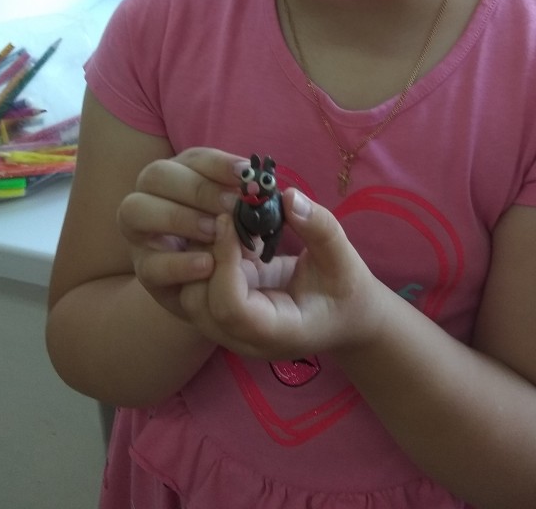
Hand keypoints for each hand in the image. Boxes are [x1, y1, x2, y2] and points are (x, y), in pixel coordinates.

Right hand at [117, 147, 242, 318]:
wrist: (213, 285)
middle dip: (198, 189)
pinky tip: (207, 264)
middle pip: (157, 175)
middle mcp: (152, 195)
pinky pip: (149, 264)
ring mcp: (140, 232)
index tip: (247, 176)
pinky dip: (178, 263)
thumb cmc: (231, 238)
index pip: (194, 158)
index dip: (220, 164)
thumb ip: (253, 201)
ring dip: (178, 217)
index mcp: (180, 174)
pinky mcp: (144, 269)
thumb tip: (280, 192)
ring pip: (135, 210)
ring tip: (214, 232)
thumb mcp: (245, 217)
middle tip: (232, 207)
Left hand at [178, 188, 385, 360]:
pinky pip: (196, 287)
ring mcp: (231, 329)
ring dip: (198, 256)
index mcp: (278, 332)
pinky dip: (201, 259)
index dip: (223, 262)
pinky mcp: (224, 311)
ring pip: (189, 297)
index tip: (229, 220)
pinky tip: (222, 233)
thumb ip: (318, 228)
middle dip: (203, 256)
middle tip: (220, 214)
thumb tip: (287, 195)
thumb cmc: (347, 290)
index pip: (231, 308)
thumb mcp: (343, 257)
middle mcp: (246, 339)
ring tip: (220, 222)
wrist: (346, 317)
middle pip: (199, 304)